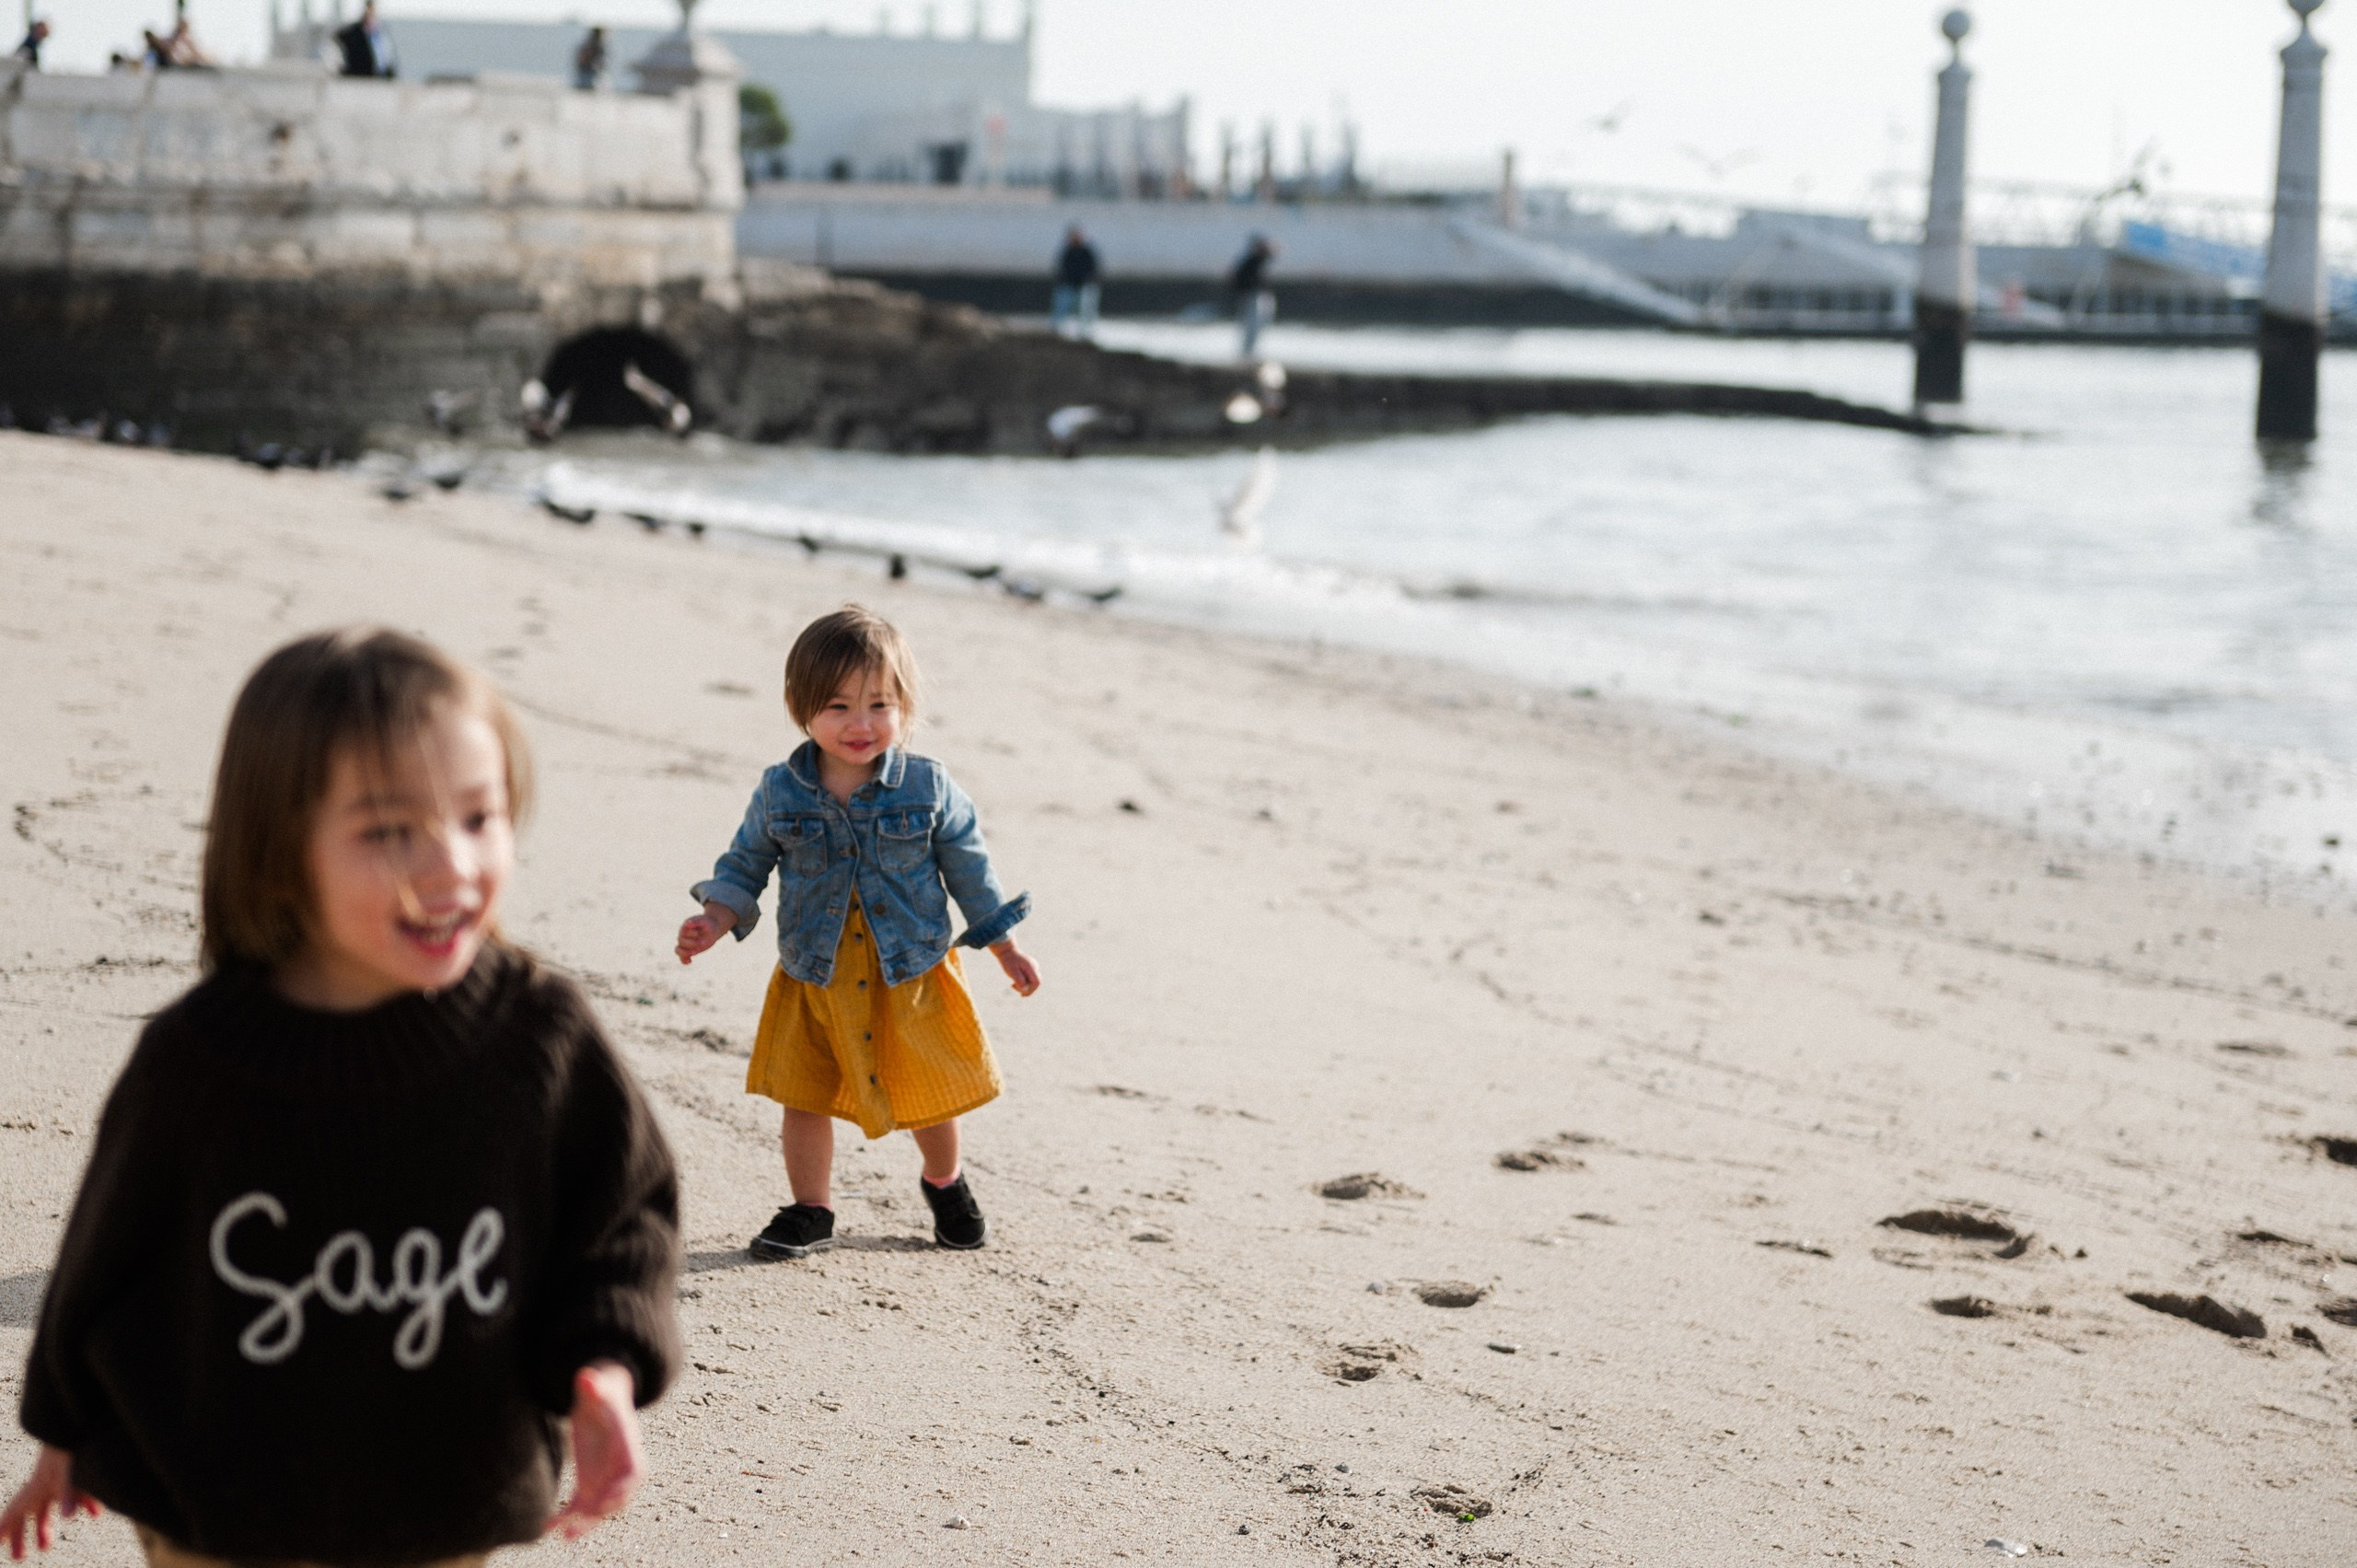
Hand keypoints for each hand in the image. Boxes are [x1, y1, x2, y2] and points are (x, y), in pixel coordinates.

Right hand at [1, 1446, 98, 1559]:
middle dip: (22, 1534)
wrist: (84, 1416)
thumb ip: (69, 1493)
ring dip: (45, 1525)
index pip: (16, 1510)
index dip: (6, 1527)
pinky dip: (84, 1504)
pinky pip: (77, 1492)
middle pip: (30, 1512)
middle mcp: (46, 1482)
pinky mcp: (79, 1471)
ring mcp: (62, 1477)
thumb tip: (68, 1517)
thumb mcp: (69, 1468)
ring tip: (45, 1546)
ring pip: (48, 1506)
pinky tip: (95, 1513)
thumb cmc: (72, 1441)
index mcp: (38, 1484)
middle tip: (18, 1557)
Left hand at [546, 1362, 643, 1540]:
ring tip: (563, 1534)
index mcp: (629, 1446)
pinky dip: (566, 1518)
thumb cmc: (602, 1394)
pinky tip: (548, 1525)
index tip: (608, 1503)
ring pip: (597, 1509)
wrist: (599, 1400)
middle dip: (600, 1513)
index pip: (633, 1473)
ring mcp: (604, 1479)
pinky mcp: (588, 1484)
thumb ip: (594, 1385)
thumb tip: (586, 1376)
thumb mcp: (599, 1387)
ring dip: (582, 1524)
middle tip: (579, 1524)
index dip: (623, 1490)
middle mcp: (619, 1468)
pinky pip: (580, 1507)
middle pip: (616, 1498)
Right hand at [674, 904, 735, 964]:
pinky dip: (684, 960)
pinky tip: (690, 962)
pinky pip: (682, 957)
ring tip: (695, 952)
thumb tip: (687, 924)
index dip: (689, 934)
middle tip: (702, 943)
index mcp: (685, 927)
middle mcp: (683, 936)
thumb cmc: (707, 923)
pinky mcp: (688, 951)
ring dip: (685, 953)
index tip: (698, 933)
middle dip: (691, 943)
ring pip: (678, 950)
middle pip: (681, 941)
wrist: (712, 929)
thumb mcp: (704, 921)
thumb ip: (696, 921)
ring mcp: (685, 944)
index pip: (683, 932)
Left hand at [990, 938, 1041, 996]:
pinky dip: (1023, 983)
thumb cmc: (1008, 961)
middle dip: (1026, 989)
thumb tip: (1024, 990)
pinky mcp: (1030, 968)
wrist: (1006, 951)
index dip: (1031, 990)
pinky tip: (1014, 983)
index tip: (1022, 995)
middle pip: (1035, 983)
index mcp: (1031, 967)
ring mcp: (1033, 967)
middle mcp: (1034, 967)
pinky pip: (1029, 979)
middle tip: (1013, 987)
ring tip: (1012, 985)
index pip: (1037, 982)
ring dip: (1023, 986)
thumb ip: (1019, 981)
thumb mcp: (1011, 971)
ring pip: (1032, 982)